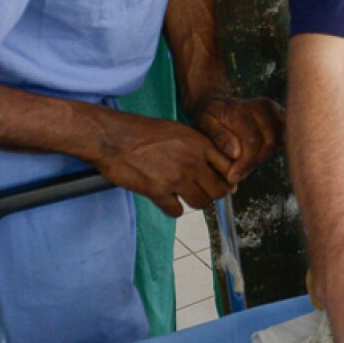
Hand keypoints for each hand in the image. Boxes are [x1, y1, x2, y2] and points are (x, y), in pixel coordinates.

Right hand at [89, 111, 234, 217]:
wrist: (114, 138)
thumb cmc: (143, 132)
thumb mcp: (179, 131)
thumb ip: (199, 147)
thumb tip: (216, 161)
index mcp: (200, 145)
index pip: (229, 168)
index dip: (227, 177)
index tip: (222, 181)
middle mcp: (192, 162)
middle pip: (219, 190)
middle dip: (213, 193)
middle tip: (203, 191)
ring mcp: (176, 179)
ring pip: (201, 203)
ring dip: (194, 201)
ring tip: (184, 194)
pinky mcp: (158, 192)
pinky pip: (176, 211)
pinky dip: (172, 208)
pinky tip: (166, 199)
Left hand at [190, 93, 284, 184]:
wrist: (218, 103)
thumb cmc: (209, 116)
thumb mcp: (203, 124)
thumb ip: (218, 137)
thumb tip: (235, 153)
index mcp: (242, 109)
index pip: (253, 140)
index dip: (245, 162)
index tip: (232, 177)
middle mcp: (262, 106)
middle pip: (270, 141)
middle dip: (255, 162)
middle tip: (239, 174)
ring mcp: (274, 109)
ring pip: (279, 140)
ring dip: (263, 157)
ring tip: (245, 165)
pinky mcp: (281, 114)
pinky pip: (284, 137)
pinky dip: (272, 150)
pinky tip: (256, 156)